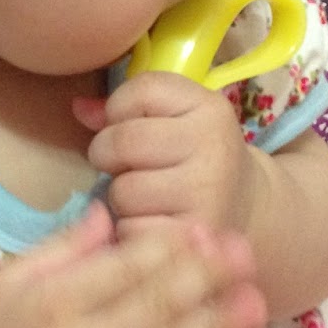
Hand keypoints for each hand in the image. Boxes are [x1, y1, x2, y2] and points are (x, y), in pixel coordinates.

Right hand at [0, 201, 266, 327]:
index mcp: (56, 304)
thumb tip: (108, 212)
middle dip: (205, 277)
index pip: (125, 269)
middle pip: (157, 307)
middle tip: (243, 250)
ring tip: (255, 303)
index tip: (203, 228)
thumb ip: (63, 247)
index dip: (170, 247)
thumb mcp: (13, 278)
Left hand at [74, 72, 262, 239]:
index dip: (119, 108)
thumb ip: (125, 110)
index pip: (142, 90)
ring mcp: (206, 195)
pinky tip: (154, 223)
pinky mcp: (191, 237)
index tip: (130, 124)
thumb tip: (78, 108)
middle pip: (122, 141)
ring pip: (122, 190)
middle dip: (108, 154)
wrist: (249, 212)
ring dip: (120, 198)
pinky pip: (129, 230)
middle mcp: (214, 148)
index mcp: (211, 109)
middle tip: (126, 166)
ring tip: (146, 197)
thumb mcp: (176, 121)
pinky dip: (131, 229)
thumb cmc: (196, 159)